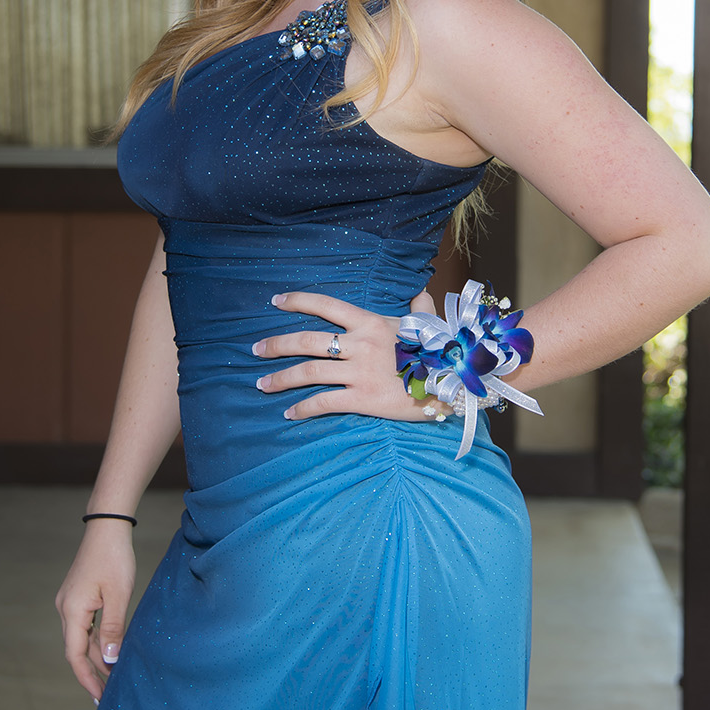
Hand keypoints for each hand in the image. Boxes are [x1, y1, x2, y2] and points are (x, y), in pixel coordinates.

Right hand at [54, 519, 136, 704]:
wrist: (107, 528)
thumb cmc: (114, 559)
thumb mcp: (118, 596)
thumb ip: (113, 629)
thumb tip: (109, 660)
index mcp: (72, 611)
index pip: (75, 655)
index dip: (87, 678)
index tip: (99, 697)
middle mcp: (66, 609)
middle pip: (77, 650)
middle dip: (92, 672)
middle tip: (108, 694)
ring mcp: (70, 602)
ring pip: (82, 638)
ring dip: (96, 657)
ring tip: (113, 677)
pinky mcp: (78, 597)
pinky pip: (86, 626)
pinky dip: (97, 641)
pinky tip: (110, 651)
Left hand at [252, 287, 439, 422]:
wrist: (455, 383)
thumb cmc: (440, 353)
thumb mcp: (428, 325)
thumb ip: (419, 309)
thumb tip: (420, 295)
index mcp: (370, 323)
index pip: (326, 305)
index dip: (297, 301)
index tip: (275, 301)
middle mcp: (360, 344)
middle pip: (306, 341)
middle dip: (276, 345)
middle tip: (255, 350)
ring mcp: (359, 372)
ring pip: (308, 372)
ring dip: (280, 378)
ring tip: (261, 384)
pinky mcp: (362, 399)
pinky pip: (324, 403)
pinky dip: (302, 408)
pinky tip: (289, 413)